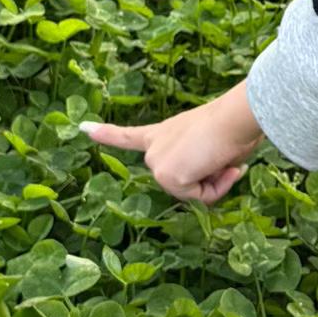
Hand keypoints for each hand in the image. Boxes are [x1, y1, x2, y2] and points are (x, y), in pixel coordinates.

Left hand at [83, 81, 264, 203]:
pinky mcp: (167, 176)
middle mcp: (154, 148)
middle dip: (210, 178)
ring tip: (222, 158)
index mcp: (163, 133)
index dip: (108, 134)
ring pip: (192, 193)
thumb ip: (209, 162)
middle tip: (224, 158)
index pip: (130, 136)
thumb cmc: (233, 124)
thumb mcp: (215, 146)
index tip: (84, 129)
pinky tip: (221, 167)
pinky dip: (216, 188)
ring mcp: (157, 163)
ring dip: (215, 182)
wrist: (233, 118)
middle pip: (182, 183)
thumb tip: (226, 171)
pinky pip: (199, 198)